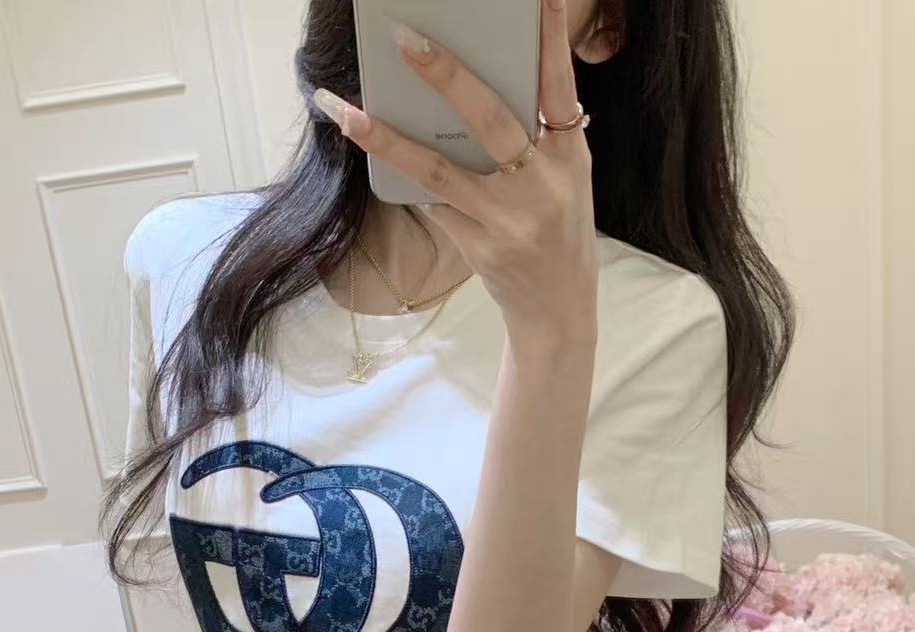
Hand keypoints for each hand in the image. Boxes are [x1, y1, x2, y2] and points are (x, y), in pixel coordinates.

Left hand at [314, 0, 598, 346]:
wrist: (558, 310)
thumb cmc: (558, 228)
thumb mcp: (566, 176)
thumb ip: (536, 133)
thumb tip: (471, 85)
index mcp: (569, 156)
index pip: (559, 87)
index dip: (550, 40)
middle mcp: (541, 186)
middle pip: (491, 120)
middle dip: (446, 76)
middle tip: (405, 39)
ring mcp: (508, 221)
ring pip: (439, 170)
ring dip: (387, 138)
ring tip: (344, 110)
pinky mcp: (479, 249)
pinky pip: (433, 204)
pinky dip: (405, 177)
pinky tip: (372, 151)